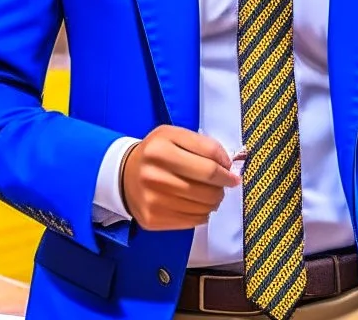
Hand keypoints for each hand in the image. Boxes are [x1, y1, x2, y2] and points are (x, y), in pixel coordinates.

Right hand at [121, 125, 240, 230]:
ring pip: (202, 208)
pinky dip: (201, 214)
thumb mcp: (175, 136)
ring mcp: (152, 200)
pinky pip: (192, 221)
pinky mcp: (152, 219)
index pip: (208, 167)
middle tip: (221, 186)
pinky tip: (195, 204)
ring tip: (208, 194)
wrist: (124, 174)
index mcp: (160, 150)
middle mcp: (154, 176)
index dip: (227, 173)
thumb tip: (228, 166)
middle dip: (221, 189)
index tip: (233, 175)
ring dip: (213, 202)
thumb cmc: (156, 153)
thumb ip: (204, 145)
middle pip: (207, 190)